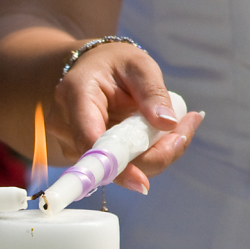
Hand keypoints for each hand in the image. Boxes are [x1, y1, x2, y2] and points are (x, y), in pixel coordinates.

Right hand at [49, 41, 204, 193]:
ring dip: (152, 155)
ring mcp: (69, 143)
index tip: (142, 184)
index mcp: (75, 96)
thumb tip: (168, 123)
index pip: (91, 142)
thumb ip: (153, 92)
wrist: (91, 69)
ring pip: (115, 168)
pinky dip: (144, 156)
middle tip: (186, 130)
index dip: (116, 166)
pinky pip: (117, 166)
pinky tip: (157, 136)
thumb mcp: (139, 66)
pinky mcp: (81, 154)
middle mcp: (64, 124)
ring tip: (175, 127)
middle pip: (107, 162)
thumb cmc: (114, 64)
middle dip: (153, 156)